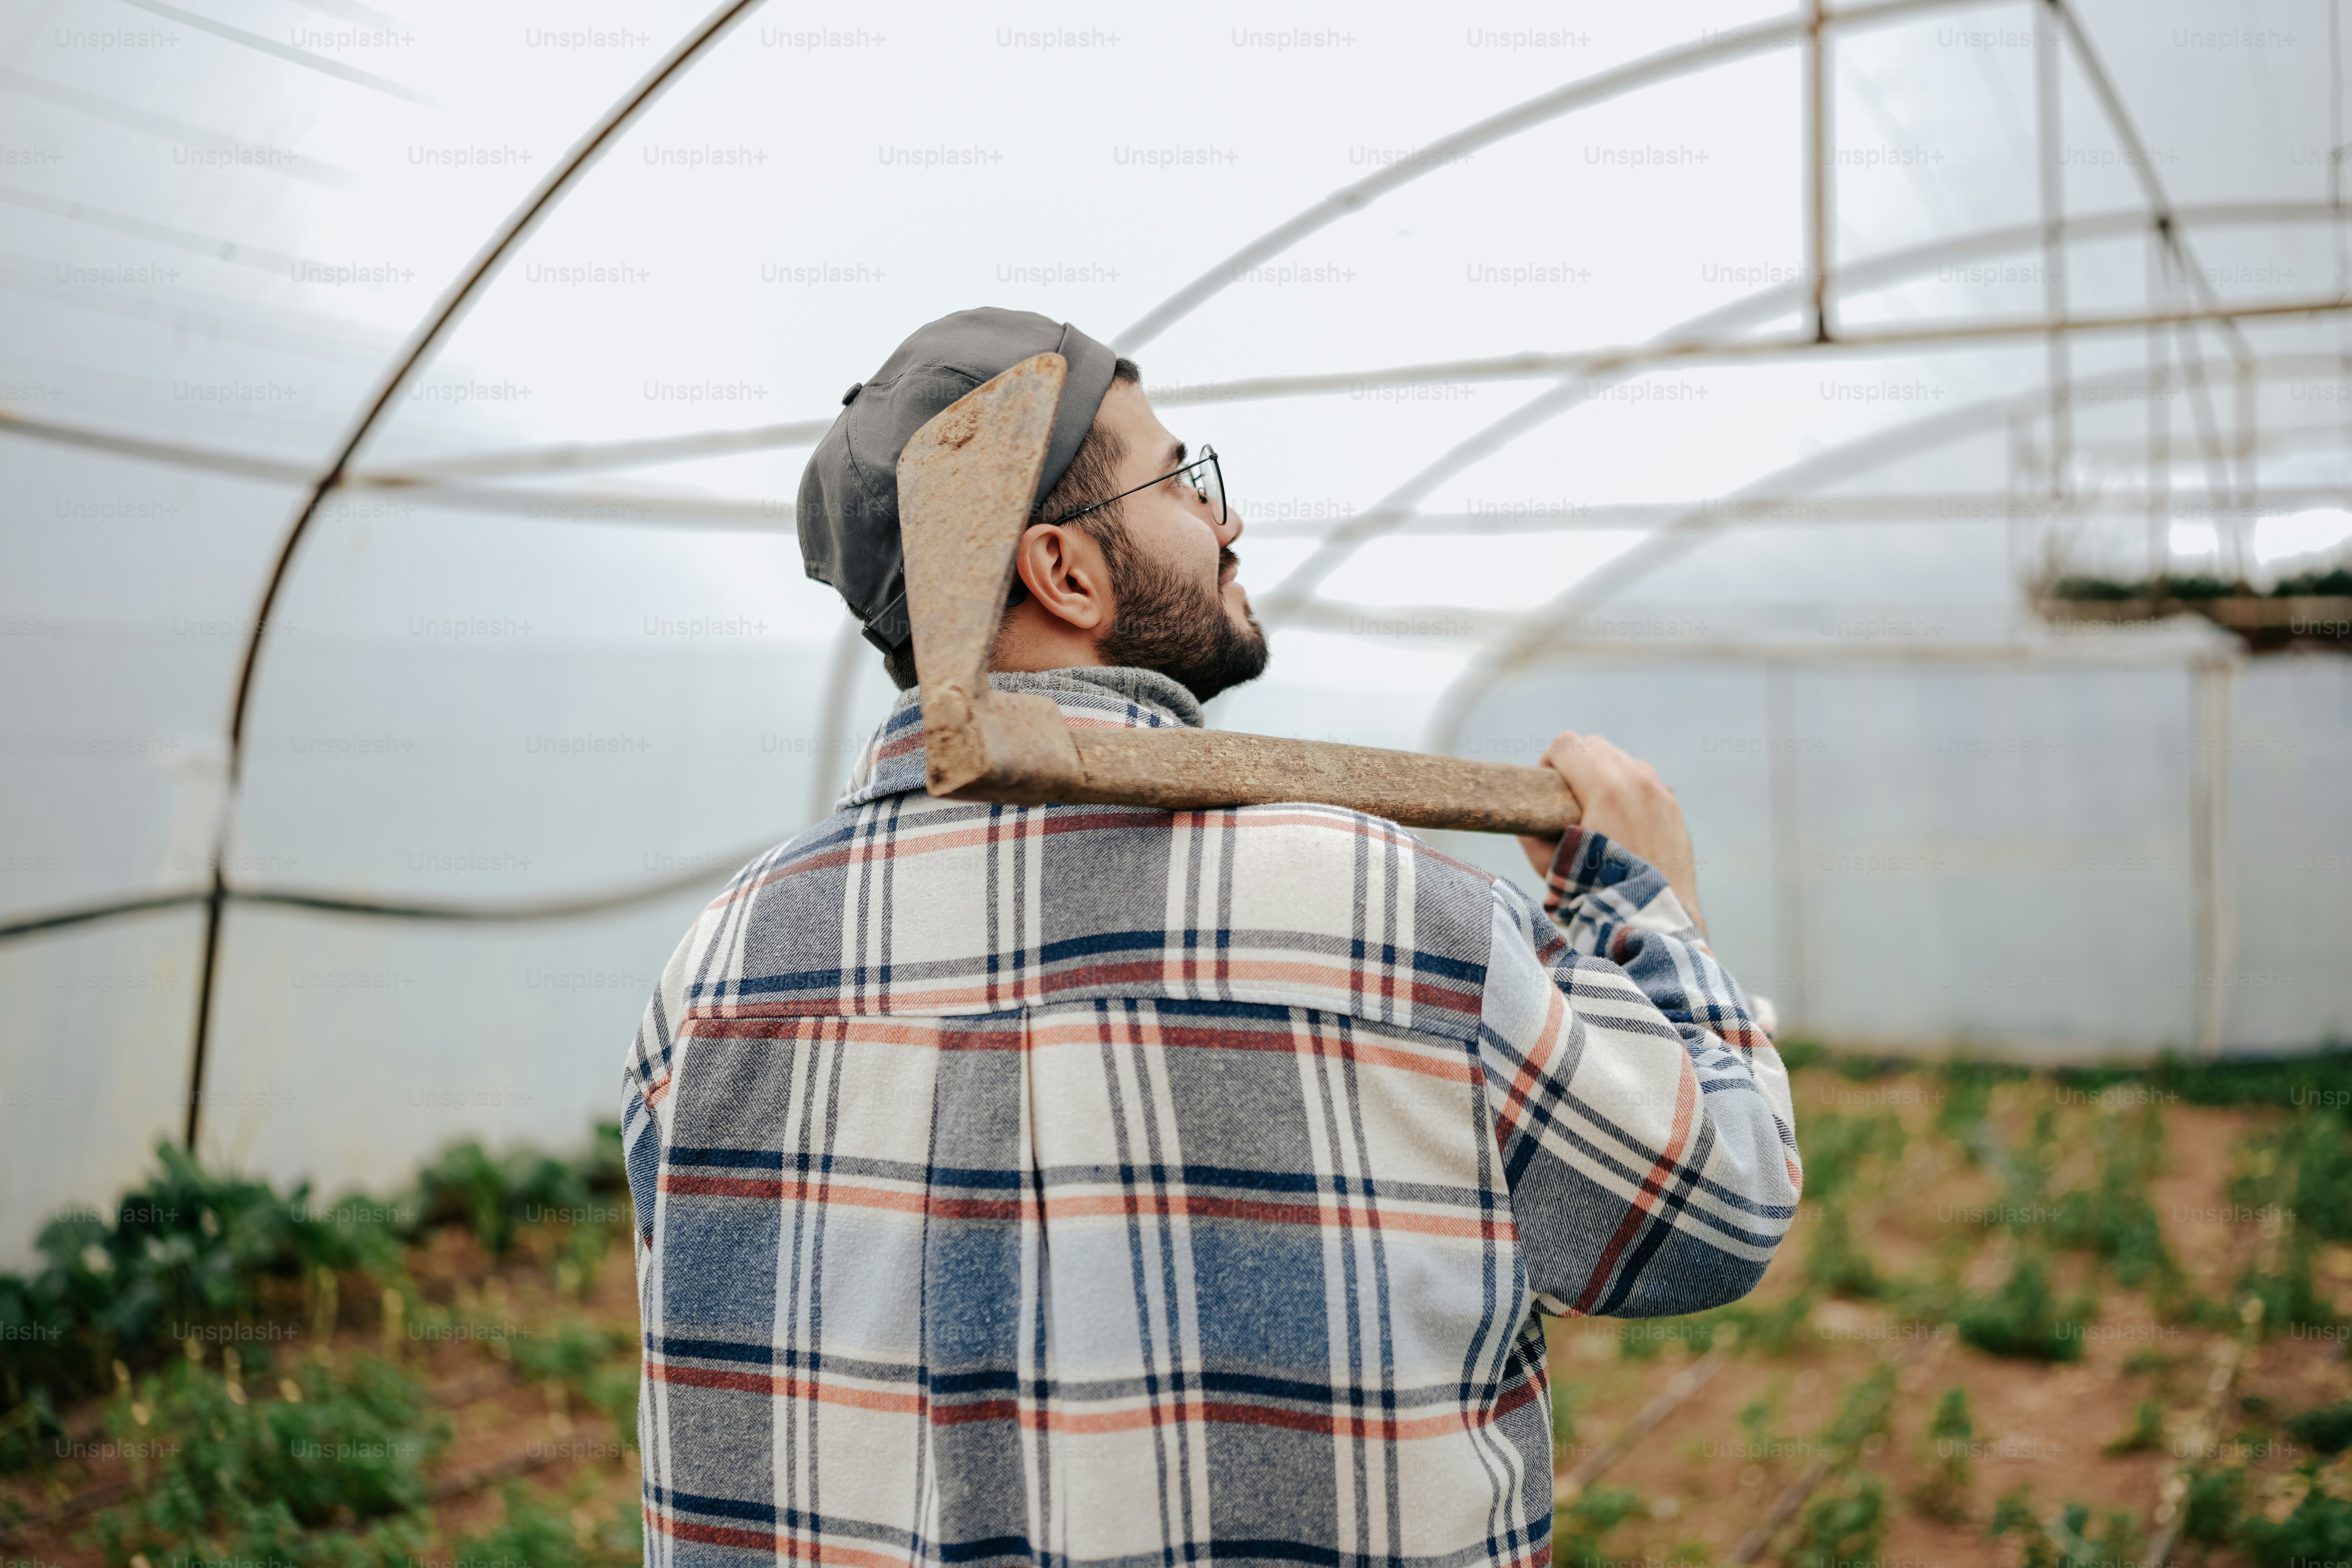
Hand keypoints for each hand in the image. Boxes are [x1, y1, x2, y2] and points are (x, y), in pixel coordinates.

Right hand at [1518, 731, 1704, 933]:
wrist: (1653, 918)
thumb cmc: (1600, 895)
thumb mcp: (1551, 867)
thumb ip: (1531, 835)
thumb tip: (1527, 820)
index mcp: (1606, 789)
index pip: (1567, 745)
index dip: (1547, 761)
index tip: (1545, 786)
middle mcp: (1638, 781)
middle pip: (1595, 746)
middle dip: (1576, 766)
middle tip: (1567, 798)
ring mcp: (1660, 791)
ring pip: (1622, 760)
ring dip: (1604, 775)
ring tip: (1596, 810)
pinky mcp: (1673, 805)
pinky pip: (1645, 780)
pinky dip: (1629, 789)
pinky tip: (1622, 820)